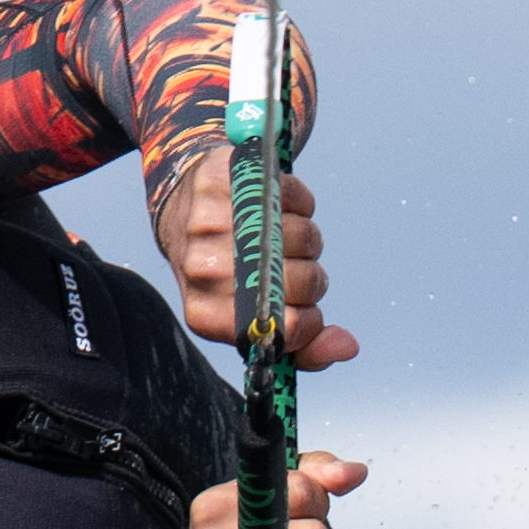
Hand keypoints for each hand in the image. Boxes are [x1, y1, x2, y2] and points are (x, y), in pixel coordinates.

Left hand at [155, 152, 354, 368]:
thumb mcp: (257, 321)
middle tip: (293, 269)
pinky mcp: (218, 182)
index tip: (306, 307)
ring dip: (306, 238)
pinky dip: (298, 201)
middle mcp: (202, 269)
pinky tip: (280, 209)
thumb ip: (306, 345)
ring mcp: (206, 222)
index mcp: (207, 315)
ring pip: (301, 234)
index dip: (311, 319)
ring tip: (284, 239)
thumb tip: (348, 347)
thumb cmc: (228, 276)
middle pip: (302, 279)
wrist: (180, 219)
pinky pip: (289, 193)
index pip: (286, 326)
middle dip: (312, 276)